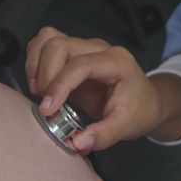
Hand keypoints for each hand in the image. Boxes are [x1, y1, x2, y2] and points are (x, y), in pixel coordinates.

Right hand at [25, 27, 163, 152]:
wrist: (146, 101)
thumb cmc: (139, 110)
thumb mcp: (128, 126)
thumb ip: (104, 135)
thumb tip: (77, 142)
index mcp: (117, 62)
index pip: (79, 64)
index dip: (59, 85)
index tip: (47, 109)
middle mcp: (99, 49)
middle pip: (58, 45)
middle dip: (45, 75)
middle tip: (47, 104)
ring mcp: (84, 48)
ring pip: (48, 39)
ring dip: (36, 65)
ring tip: (40, 92)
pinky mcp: (72, 54)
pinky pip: (45, 45)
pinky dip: (35, 62)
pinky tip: (41, 85)